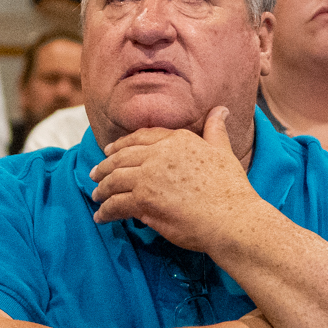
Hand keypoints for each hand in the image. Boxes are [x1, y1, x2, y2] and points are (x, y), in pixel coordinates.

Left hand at [89, 110, 261, 253]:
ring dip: (102, 189)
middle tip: (95, 174)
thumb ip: (215, 130)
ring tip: (97, 197)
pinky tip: (101, 217)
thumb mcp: (223, 152)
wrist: (232, 218)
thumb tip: (220, 110)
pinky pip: (116, 204)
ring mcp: (148, 177)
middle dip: (104, 166)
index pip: (140, 137)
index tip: (110, 150)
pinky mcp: (143, 200)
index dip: (122, 144)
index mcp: (176, 140)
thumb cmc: (231, 189)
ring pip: (114, 180)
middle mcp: (159, 154)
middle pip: (121, 158)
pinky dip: (105, 211)